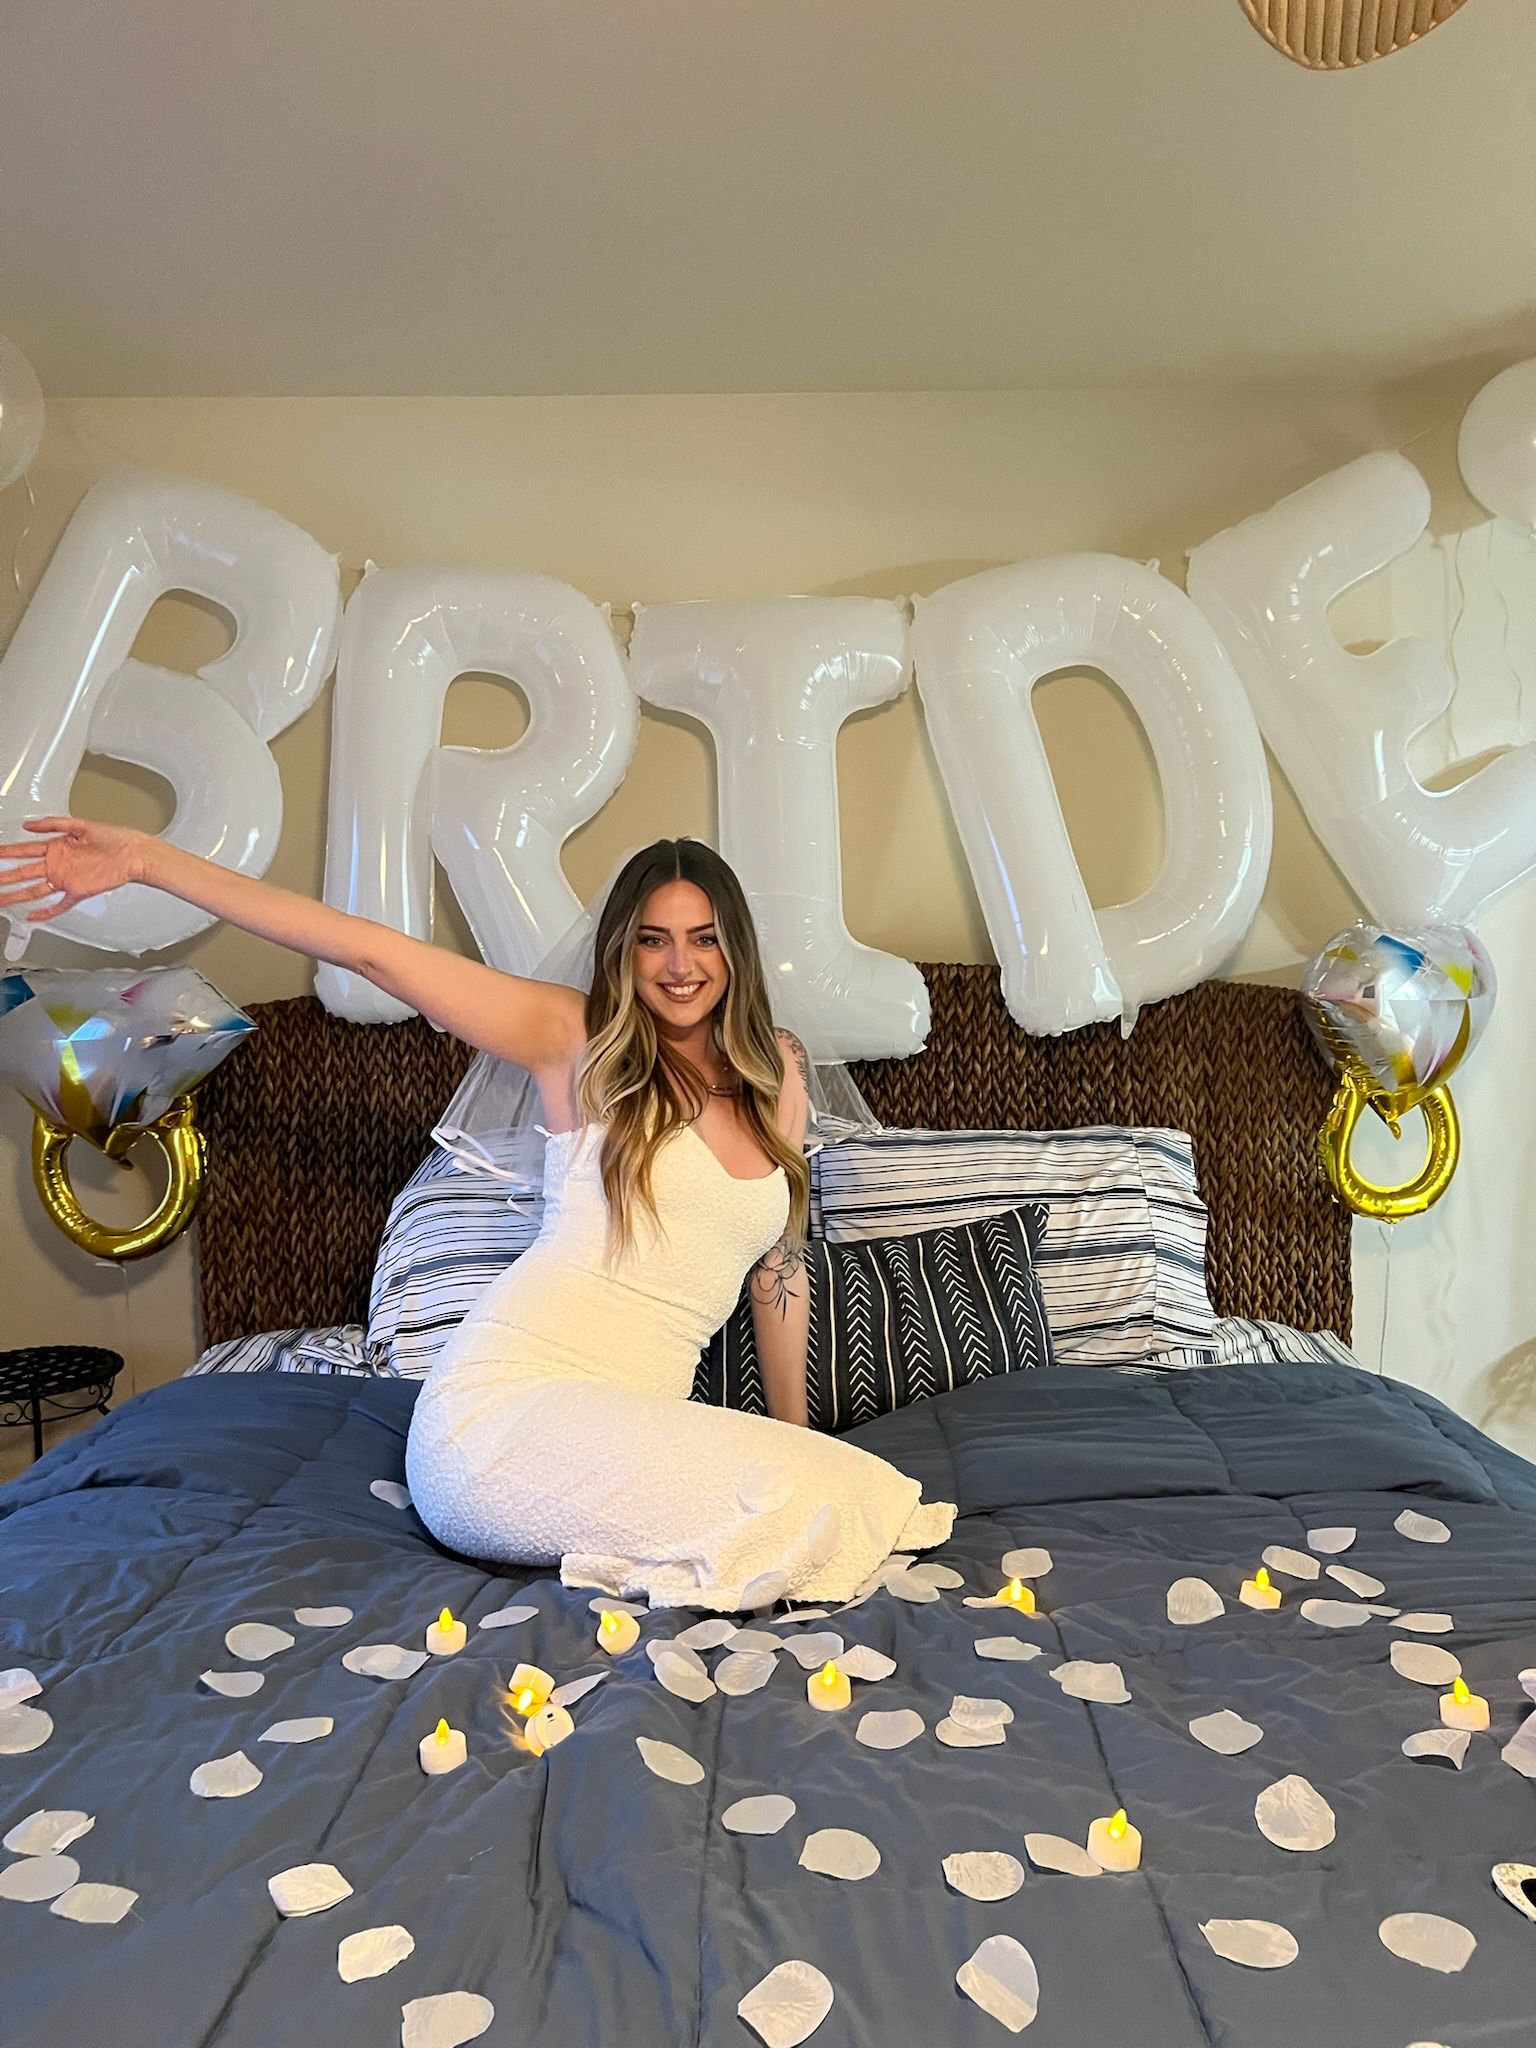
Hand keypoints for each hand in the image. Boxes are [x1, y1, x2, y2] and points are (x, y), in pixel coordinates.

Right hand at [0, 816, 150, 923]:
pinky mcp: (78, 892)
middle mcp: (58, 864)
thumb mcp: (80, 825)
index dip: (8, 852)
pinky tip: (32, 916)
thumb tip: (28, 824)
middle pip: (24, 872)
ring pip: (35, 890)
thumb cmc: (113, 838)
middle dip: (6, 876)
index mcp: (56, 847)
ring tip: (2, 900)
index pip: (24, 850)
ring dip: (17, 895)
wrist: (133, 854)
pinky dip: (45, 912)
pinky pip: (58, 905)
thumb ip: (53, 824)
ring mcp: (66, 879)